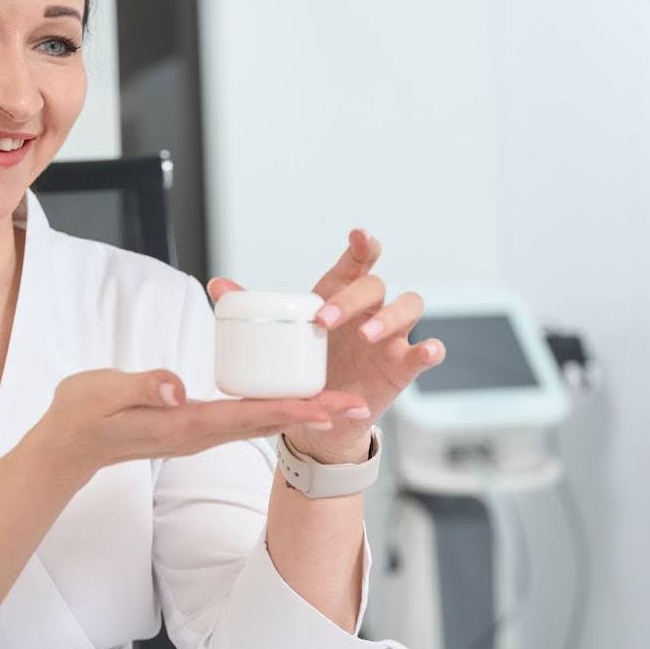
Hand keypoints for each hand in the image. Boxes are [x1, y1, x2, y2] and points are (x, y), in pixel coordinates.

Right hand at [33, 368, 368, 480]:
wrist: (67, 445)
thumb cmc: (83, 414)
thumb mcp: (104, 393)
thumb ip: (142, 387)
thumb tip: (178, 388)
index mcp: (184, 424)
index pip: (248, 415)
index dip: (292, 409)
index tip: (330, 407)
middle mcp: (199, 432)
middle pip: (267, 422)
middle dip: (314, 414)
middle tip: (357, 406)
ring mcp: (198, 432)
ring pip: (259, 421)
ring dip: (300, 413)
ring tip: (339, 404)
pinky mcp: (193, 426)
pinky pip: (242, 418)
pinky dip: (273, 408)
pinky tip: (290, 397)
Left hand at [208, 229, 445, 464]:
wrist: (319, 412)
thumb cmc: (306, 363)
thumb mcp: (280, 336)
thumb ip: (254, 307)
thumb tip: (218, 285)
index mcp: (341, 295)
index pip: (358, 262)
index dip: (363, 246)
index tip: (359, 236)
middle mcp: (371, 309)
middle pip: (375, 286)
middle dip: (353, 298)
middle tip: (324, 320)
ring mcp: (391, 336)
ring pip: (409, 307)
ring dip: (390, 317)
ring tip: (368, 335)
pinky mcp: (403, 365)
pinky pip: (426, 352)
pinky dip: (431, 349)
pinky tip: (426, 350)